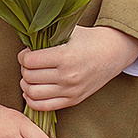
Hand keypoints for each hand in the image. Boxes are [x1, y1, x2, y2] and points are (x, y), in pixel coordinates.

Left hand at [19, 25, 137, 112]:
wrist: (114, 52)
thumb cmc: (89, 39)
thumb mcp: (69, 31)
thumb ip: (47, 35)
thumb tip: (24, 40)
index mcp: (65, 57)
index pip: (29, 61)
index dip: (23, 56)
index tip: (27, 52)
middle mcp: (68, 76)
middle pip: (29, 77)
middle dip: (24, 69)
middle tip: (29, 63)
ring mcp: (71, 91)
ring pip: (33, 93)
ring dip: (26, 84)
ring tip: (30, 75)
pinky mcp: (74, 100)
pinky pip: (44, 107)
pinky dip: (32, 100)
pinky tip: (31, 91)